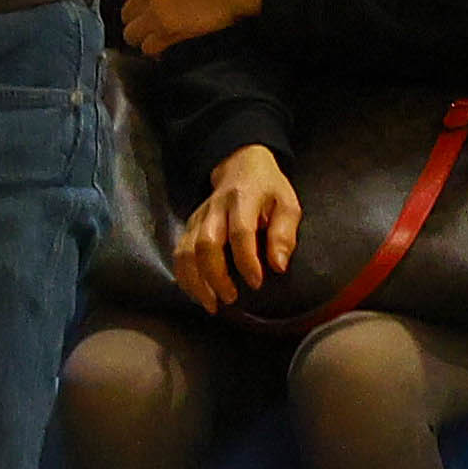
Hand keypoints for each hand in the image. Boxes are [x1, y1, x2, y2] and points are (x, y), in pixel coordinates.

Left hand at [121, 0, 271, 54]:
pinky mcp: (168, 30)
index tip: (144, 5)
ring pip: (131, 33)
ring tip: (154, 38)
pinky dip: (154, 50)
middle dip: (138, 18)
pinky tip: (162, 49)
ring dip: (142, 36)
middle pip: (127, 12)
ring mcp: (155, 12)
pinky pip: (149, 47)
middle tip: (150, 23)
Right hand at [174, 144, 302, 315]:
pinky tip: (197, 293)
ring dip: (195, 280)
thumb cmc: (269, 189)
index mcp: (243, 199)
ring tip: (211, 304)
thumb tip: (278, 266)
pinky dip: (184, 276)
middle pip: (206, 243)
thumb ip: (285, 234)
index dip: (246, 260)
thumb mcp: (288, 204)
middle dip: (215, 275)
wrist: (239, 164)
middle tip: (231, 299)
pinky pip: (179, 252)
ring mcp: (198, 217)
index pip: (240, 231)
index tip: (256, 283)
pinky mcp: (189, 225)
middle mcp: (215, 208)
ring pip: (186, 250)